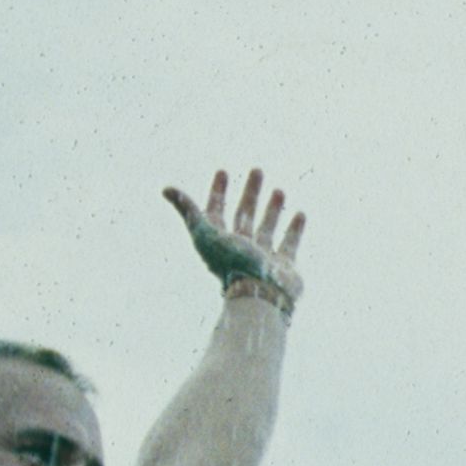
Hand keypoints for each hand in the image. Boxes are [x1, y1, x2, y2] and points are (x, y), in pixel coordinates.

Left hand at [163, 167, 302, 311]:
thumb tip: (166, 188)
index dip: (216, 192)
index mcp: (219, 242)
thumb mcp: (205, 233)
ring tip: (279, 189)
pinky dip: (294, 229)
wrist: (259, 296)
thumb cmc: (232, 264)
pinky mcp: (283, 266)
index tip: (222, 171)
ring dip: (272, 208)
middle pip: (244, 215)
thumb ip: (188, 210)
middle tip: (257, 170)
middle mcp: (240, 249)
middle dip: (250, 193)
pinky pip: (289, 244)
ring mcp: (263, 257)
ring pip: (266, 228)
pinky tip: (300, 214)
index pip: (215, 212)